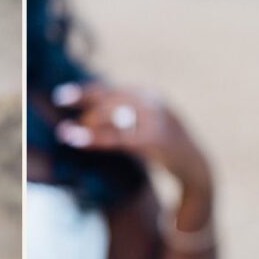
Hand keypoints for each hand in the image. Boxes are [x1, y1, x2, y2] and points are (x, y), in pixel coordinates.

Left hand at [51, 82, 211, 189]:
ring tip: (65, 133)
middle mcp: (154, 102)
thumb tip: (90, 113)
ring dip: (86, 125)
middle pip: (110, 99)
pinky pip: (118, 137)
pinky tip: (76, 139)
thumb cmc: (166, 149)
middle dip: (84, 109)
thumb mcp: (147, 125)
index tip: (61, 96)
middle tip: (63, 124)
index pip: (111, 89)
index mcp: (150, 95)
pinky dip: (95, 138)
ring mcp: (156, 119)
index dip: (85, 91)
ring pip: (112, 117)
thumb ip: (125, 115)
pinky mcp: (155, 140)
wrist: (197, 169)